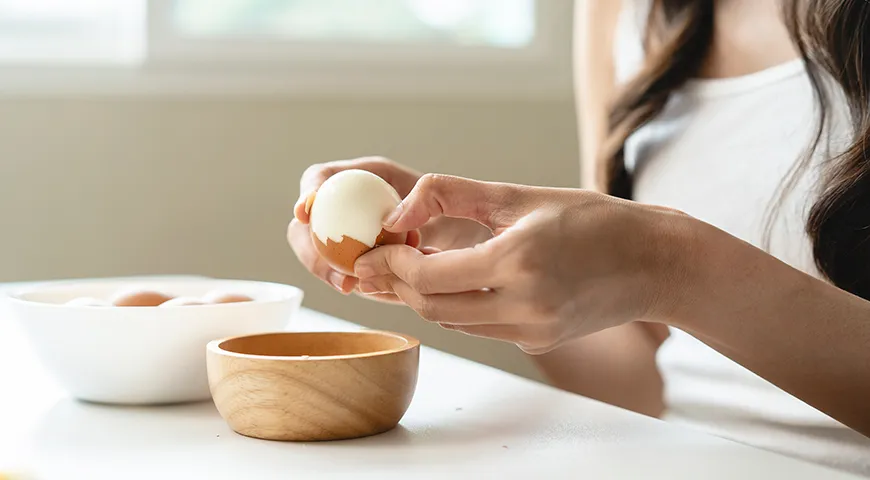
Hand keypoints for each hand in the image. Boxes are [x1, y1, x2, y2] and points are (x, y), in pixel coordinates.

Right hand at [287, 158, 490, 301]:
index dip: (307, 193)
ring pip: (321, 257)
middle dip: (311, 249)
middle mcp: (349, 207)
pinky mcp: (358, 266)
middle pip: (306, 226)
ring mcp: (349, 239)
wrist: (469, 236)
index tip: (306, 212)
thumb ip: (423, 198)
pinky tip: (375, 287)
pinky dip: (356, 284)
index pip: (320, 178)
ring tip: (352, 284)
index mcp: (363, 177)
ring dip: (330, 273)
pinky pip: (347, 278)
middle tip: (333, 269)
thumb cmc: (456, 208)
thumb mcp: (442, 195)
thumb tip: (391, 223)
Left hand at [353, 174, 693, 353]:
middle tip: (379, 263)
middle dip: (398, 286)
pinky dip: (456, 307)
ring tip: (410, 269)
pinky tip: (452, 282)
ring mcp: (532, 329)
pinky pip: (479, 328)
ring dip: (425, 298)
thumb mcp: (520, 195)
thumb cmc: (593, 219)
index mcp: (518, 260)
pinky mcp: (539, 342)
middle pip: (432, 307)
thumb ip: (451, 195)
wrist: (654, 263)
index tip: (374, 250)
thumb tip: (398, 212)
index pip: (428, 276)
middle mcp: (524, 304)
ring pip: (452, 322)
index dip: (391, 265)